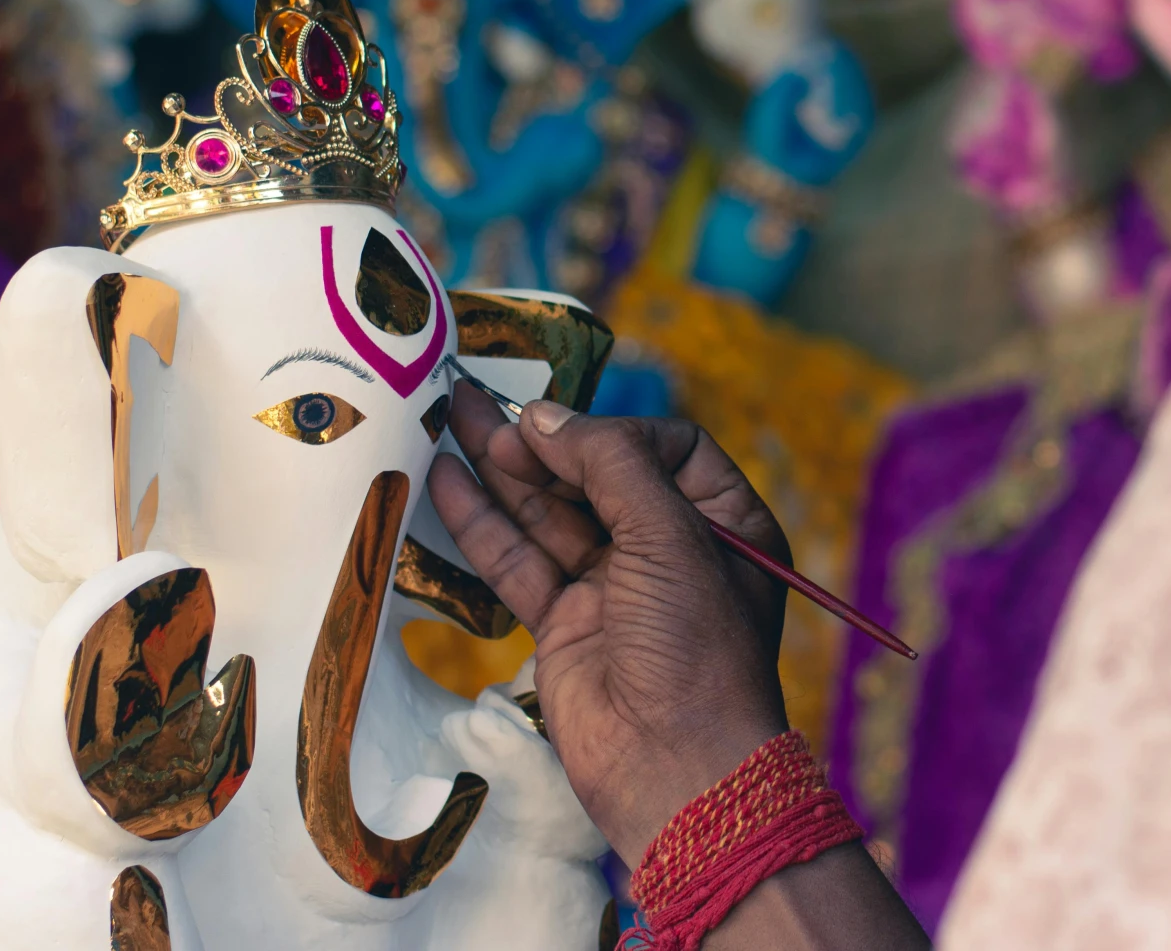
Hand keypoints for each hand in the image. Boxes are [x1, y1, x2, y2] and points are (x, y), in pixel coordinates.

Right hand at [427, 384, 790, 862]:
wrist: (674, 766)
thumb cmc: (696, 648)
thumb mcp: (669, 536)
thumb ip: (609, 466)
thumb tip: (547, 418)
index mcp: (724, 523)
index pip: (667, 448)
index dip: (612, 433)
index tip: (561, 428)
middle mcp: (671, 550)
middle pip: (599, 477)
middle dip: (542, 443)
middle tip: (480, 405)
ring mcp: (615, 588)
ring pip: (551, 514)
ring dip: (501, 470)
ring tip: (448, 418)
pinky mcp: (566, 625)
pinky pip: (520, 562)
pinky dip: (483, 523)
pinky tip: (446, 480)